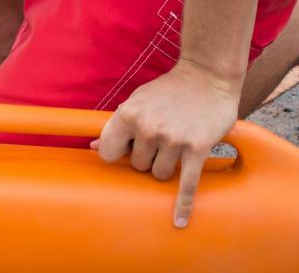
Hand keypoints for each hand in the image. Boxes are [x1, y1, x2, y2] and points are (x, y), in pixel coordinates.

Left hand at [93, 61, 241, 227]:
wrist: (206, 77)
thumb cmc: (168, 91)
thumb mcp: (136, 102)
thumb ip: (117, 126)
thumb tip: (92, 147)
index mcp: (128, 115)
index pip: (109, 152)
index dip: (118, 155)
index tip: (128, 151)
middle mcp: (148, 128)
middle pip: (138, 166)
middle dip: (147, 159)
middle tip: (160, 142)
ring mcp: (174, 140)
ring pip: (159, 175)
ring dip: (166, 168)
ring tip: (176, 147)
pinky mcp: (198, 148)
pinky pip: (187, 184)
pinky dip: (183, 205)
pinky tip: (179, 222)